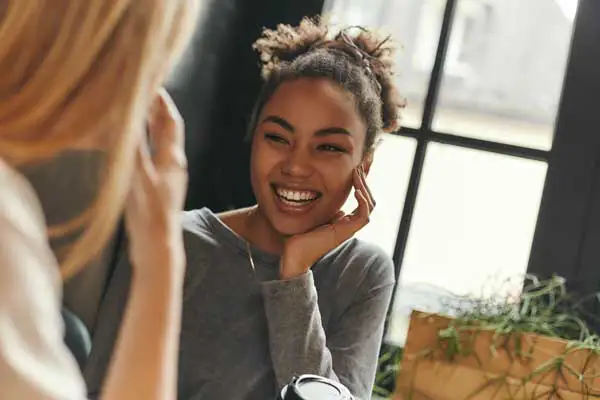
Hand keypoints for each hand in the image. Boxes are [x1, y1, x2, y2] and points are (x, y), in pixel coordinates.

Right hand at [125, 89, 187, 281]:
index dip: (162, 101)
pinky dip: (144, 144)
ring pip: (160, 144)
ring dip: (150, 126)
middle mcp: (174, 165)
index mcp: (173, 159)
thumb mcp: (138, 177)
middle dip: (156, 110)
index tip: (152, 82)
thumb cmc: (151, 214)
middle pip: (167, 131)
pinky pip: (153, 157)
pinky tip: (135, 148)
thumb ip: (133, 146)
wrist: (158, 248)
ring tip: (138, 114)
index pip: (170, 121)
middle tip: (144, 92)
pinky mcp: (160, 190)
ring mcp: (168, 178)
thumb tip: (127, 117)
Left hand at [280, 165, 374, 279]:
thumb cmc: (298, 235)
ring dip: (364, 186)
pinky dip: (363, 201)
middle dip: (366, 178)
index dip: (361, 180)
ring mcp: (349, 228)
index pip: (360, 196)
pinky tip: (356, 189)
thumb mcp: (311, 213)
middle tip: (363, 161)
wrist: (293, 254)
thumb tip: (319, 190)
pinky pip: (364, 215)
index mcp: (343, 219)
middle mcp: (349, 223)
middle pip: (368, 198)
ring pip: (369, 204)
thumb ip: (319, 205)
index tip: (358, 164)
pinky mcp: (346, 232)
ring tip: (357, 172)